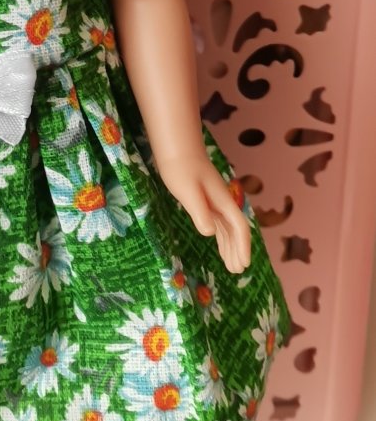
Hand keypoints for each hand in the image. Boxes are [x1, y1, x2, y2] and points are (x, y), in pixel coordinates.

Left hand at [155, 153, 250, 274]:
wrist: (176, 149)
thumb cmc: (180, 168)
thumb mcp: (188, 192)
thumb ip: (199, 211)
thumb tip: (210, 232)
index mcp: (222, 201)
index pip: (238, 227)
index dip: (242, 246)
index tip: (244, 264)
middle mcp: (222, 202)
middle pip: (235, 230)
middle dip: (238, 250)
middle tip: (237, 271)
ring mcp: (214, 201)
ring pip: (227, 228)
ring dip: (230, 246)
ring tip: (231, 266)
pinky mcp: (205, 200)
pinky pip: (218, 222)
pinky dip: (221, 236)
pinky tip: (219, 243)